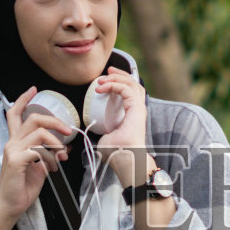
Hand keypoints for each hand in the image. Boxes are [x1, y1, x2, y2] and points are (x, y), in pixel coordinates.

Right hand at [0, 87, 72, 224]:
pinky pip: (38, 150)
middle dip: (54, 121)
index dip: (23, 99)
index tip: (34, 89)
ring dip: (56, 143)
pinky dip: (50, 156)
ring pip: (39, 133)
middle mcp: (12, 143)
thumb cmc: (22, 188)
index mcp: (15, 142)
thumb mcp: (39, 167)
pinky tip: (52, 167)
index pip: (14, 114)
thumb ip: (48, 155)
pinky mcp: (17, 161)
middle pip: (33, 119)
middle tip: (68, 131)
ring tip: (61, 156)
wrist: (10, 206)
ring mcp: (13, 151)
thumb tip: (65, 148)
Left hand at [92, 67, 149, 185]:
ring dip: (117, 77)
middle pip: (134, 84)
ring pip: (132, 83)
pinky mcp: (136, 109)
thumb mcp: (105, 137)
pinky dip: (115, 85)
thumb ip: (102, 130)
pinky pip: (127, 89)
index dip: (119, 82)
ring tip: (104, 77)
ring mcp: (138, 108)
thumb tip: (91, 126)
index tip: (105, 80)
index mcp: (132, 114)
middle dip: (120, 75)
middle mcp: (137, 109)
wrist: (124, 158)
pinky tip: (103, 87)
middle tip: (108, 71)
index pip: (130, 92)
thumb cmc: (117, 153)